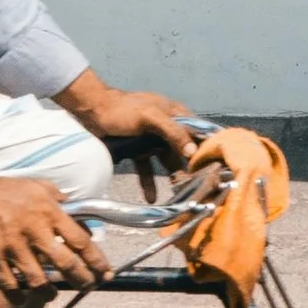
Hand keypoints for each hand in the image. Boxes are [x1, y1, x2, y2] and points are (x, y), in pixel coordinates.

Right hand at [0, 145, 108, 293]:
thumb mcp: (41, 188)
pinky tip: (22, 300)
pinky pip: (9, 284)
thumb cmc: (9, 190)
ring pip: (37, 279)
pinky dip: (17, 297)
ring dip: (48, 292)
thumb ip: (61, 202)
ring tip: (53, 295)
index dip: (96, 259)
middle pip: (65, 263)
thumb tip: (80, 216)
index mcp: (49, 212)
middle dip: (81, 279)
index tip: (105, 271)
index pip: (80, 240)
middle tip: (87, 287)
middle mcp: (34, 230)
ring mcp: (13, 245)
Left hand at [57, 70, 203, 201]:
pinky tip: (151, 198)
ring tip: (177, 195)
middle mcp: (165, 127)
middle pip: (183, 150)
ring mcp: (151, 140)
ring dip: (171, 177)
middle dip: (189, 168)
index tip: (216, 165)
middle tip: (196, 188)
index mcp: (174, 114)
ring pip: (165, 161)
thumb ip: (172, 132)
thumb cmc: (123, 109)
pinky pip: (146, 169)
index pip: (196, 131)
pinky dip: (149, 183)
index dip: (206, 147)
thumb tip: (193, 151)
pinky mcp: (136, 150)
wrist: (91, 111)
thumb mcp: (150, 117)